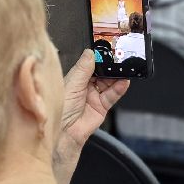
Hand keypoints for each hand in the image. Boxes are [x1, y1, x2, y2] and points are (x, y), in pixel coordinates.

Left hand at [52, 49, 128, 183]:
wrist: (63, 134)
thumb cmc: (59, 110)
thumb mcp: (71, 84)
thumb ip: (83, 69)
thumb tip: (90, 52)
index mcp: (74, 79)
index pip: (90, 64)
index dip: (99, 57)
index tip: (108, 49)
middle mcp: (84, 87)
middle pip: (102, 72)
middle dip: (110, 66)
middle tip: (119, 57)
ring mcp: (93, 97)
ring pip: (109, 82)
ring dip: (117, 76)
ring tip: (125, 69)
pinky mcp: (101, 107)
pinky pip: (112, 95)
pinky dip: (119, 88)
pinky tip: (124, 82)